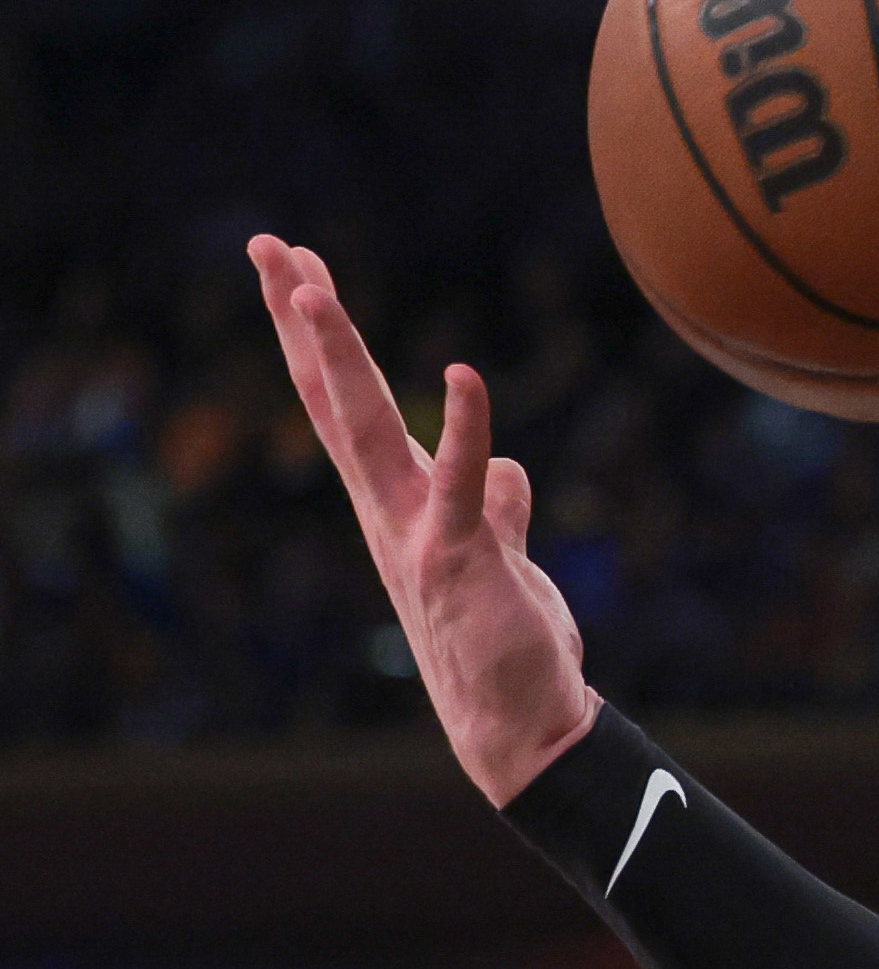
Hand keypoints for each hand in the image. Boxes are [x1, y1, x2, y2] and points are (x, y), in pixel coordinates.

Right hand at [250, 236, 598, 804]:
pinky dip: (464, 428)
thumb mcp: (496, 556)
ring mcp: (415, 532)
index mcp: (397, 500)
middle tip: (269, 246)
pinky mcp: (460, 558)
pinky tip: (464, 373)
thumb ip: (494, 507)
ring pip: (368, 429)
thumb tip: (503, 470)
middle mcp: (390, 509)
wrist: (519, 722)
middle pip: (336, 398)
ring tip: (309, 286)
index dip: (320, 338)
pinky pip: (462, 482)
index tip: (296, 269)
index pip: (347, 403)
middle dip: (303, 321)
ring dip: (340, 356)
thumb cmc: (501, 641)